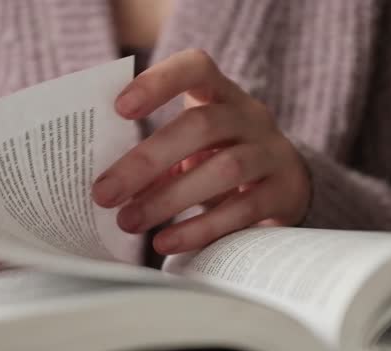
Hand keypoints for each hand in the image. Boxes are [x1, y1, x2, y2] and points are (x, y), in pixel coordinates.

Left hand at [92, 49, 311, 254]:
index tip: (120, 108)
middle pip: (201, 125)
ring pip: (225, 168)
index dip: (159, 82)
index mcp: (221, 94)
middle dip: (147, 160)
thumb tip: (109, 188)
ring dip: (170, 198)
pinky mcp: (285, 192)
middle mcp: (250, 116)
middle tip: (104, 194)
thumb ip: (156, 160)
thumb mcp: (191, 150)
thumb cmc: (220, 160)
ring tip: (129, 221)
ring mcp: (272, 152)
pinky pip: (242, 210)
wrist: (286, 186)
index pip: (196, 68)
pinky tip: (166, 242)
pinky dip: (200, 228)